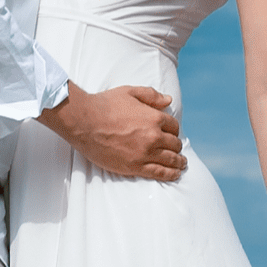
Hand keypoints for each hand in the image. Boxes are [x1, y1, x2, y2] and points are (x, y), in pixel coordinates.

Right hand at [38, 82, 184, 180]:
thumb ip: (151, 96)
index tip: (171, 134)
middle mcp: (154, 136)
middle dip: (176, 146)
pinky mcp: (135, 166)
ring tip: (181, 165)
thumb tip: (168, 100)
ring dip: (179, 162)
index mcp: (154, 118)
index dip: (173, 130)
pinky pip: (159, 173)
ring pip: (171, 160)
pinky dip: (171, 174)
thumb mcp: (130, 92)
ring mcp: (145, 153)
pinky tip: (175, 174)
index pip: (174, 126)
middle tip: (175, 150)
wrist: (85, 122)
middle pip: (174, 144)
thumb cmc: (105, 105)